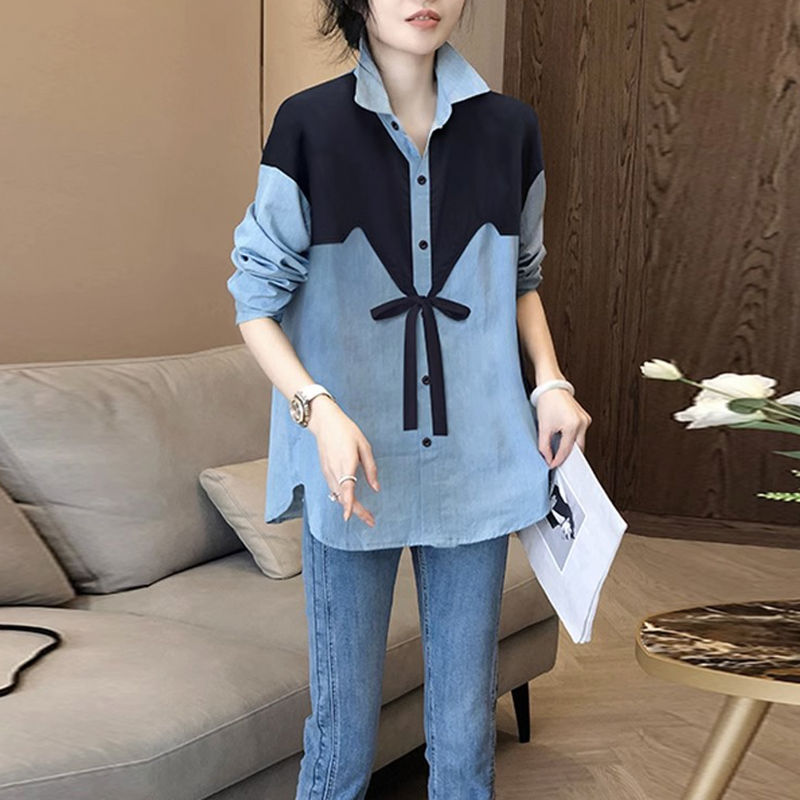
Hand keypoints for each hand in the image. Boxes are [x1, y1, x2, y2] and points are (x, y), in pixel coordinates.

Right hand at [306, 396, 379, 525]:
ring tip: (363, 513)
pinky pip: (333, 489)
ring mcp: (327, 472)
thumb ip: (370, 468)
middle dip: (356, 511)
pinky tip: (349, 500)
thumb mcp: (364, 446)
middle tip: (370, 519)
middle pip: (343, 497)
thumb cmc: (345, 431)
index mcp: (346, 463)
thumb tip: (376, 487)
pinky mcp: (325, 471)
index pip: (346, 488)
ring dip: (349, 506)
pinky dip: (342, 497)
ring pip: (337, 495)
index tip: (349, 517)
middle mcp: (334, 470)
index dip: (348, 504)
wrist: (325, 422)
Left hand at [535, 389, 591, 468]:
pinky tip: (563, 438)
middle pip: (577, 448)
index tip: (552, 465)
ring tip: (558, 449)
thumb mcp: (543, 427)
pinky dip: (572, 438)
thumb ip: (544, 446)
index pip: (567, 450)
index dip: (558, 460)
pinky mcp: (584, 417)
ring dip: (570, 446)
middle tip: (557, 460)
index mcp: (573, 426)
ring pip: (580, 441)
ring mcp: (585, 420)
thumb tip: (547, 458)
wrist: (551, 385)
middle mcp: (582, 423)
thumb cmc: (547, 401)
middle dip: (567, 456)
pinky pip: (580, 433)